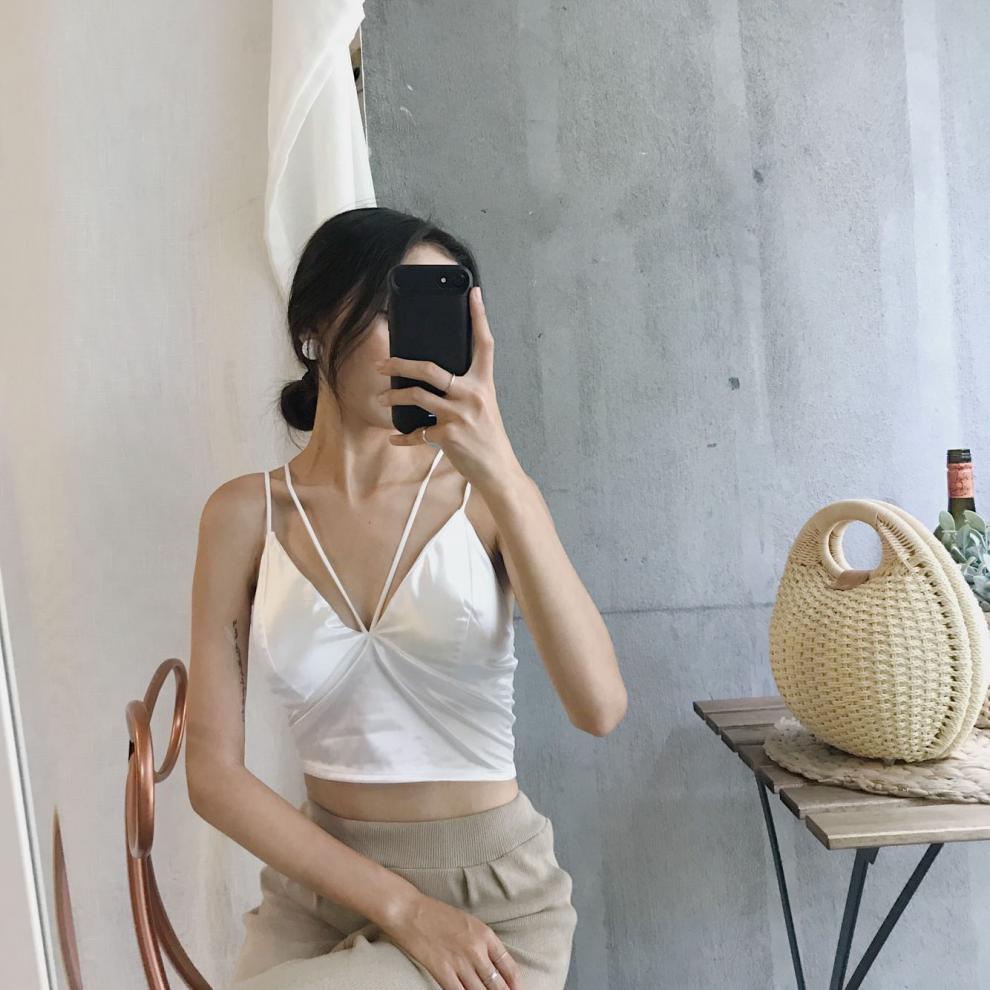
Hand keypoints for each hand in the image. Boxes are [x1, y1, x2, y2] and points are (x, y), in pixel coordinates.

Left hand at [375, 285, 520, 490]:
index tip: (475, 293)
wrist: (498, 470)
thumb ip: (466, 389)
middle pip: (432, 369)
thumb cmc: (488, 436)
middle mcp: (473, 394)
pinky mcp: (449, 436)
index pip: (484, 343)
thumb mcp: (484, 406)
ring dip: (395, 396)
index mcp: (484, 383)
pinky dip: (403, 436)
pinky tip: (394, 436)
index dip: (480, 317)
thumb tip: (435, 377)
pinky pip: (418, 432)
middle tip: (382, 363)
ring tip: (383, 397)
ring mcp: (460, 415)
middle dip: (401, 363)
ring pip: (418, 396)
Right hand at [378, 890, 520, 989]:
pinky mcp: (443, 971)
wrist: (410, 911)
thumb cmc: (438, 915)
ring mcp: (460, 962)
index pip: (509, 966)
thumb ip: (483, 942)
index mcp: (485, 934)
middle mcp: (476, 949)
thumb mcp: (468, 922)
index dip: (515, 984)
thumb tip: (493, 965)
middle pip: (497, 984)